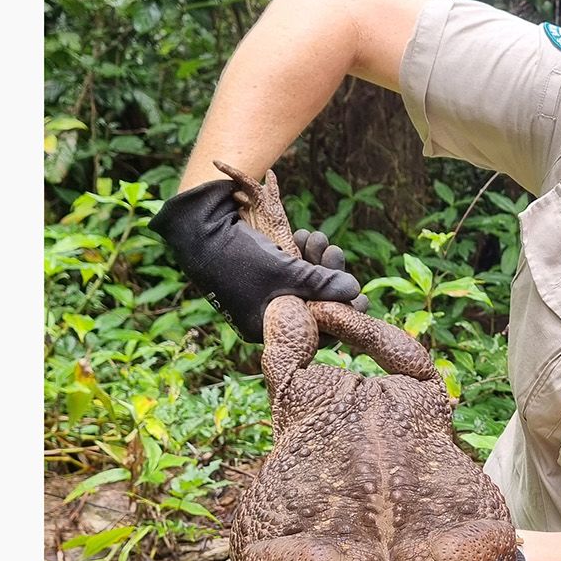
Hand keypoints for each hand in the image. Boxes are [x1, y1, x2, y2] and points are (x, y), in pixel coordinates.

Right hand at [151, 179, 367, 340]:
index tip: (362, 298)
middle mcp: (265, 316)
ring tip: (318, 237)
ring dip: (316, 260)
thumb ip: (322, 284)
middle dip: (328, 277)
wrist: (198, 229)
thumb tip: (355, 291)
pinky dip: (300, 255)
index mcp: (267, 329)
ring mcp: (262, 294)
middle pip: (311, 304)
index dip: (340, 313)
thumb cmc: (241, 258)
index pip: (314, 331)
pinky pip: (289, 271)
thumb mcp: (286, 273)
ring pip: (302, 284)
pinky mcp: (260, 274)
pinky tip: (305, 236)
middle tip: (336, 252)